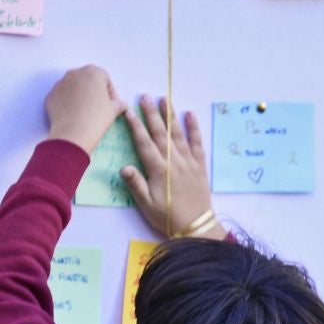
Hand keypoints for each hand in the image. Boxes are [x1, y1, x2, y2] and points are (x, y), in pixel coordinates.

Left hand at [45, 65, 124, 152]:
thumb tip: (123, 104)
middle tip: (97, 107)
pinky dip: (66, 103)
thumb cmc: (97, 118)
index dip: (110, 92)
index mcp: (93, 72)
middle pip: (87, 80)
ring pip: (72, 87)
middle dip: (93, 91)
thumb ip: (119, 104)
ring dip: (78, 96)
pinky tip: (72, 116)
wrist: (73, 134)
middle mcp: (75, 73)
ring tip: (83, 112)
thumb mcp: (114, 110)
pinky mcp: (50, 95)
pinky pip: (61, 97)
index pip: (105, 78)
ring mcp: (60, 83)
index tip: (112, 104)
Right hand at [122, 93, 214, 238]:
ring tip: (164, 99)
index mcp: (158, 170)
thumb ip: (136, 184)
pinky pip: (197, 142)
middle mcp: (173, 161)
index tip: (128, 111)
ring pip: (177, 133)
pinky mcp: (200, 165)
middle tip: (144, 96)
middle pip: (160, 133)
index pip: (144, 143)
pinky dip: (194, 128)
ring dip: (170, 115)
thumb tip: (124, 167)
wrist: (196, 226)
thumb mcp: (147, 205)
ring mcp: (188, 161)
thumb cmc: (168, 217)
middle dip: (151, 113)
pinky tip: (189, 115)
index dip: (135, 126)